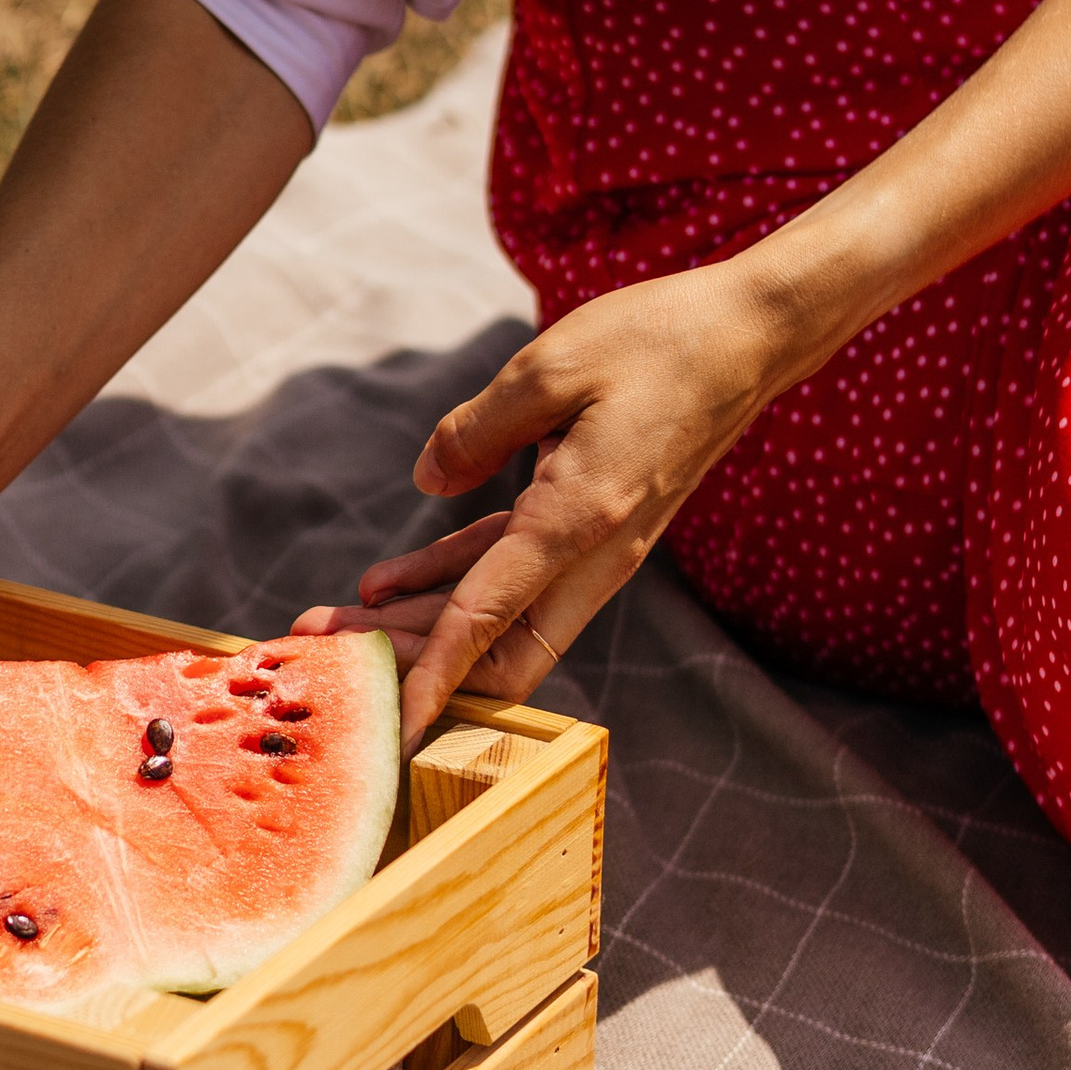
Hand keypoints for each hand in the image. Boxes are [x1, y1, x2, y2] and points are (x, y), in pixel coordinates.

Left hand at [295, 257, 793, 743]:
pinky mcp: (594, 527)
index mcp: (580, 518)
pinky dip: (454, 583)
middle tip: (322, 654)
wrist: (749, 338)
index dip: (432, 678)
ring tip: (334, 621)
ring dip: (420, 623)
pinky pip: (516, 577)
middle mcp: (594, 553)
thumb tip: (426, 480)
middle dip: (410, 662)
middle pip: (496, 652)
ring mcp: (598, 547)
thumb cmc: (659, 341)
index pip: (490, 622)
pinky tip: (388, 581)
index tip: (389, 731)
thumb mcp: (550, 365)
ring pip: (502, 621)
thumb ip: (476, 429)